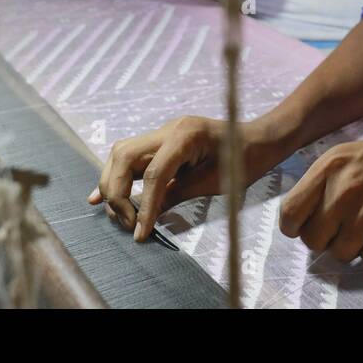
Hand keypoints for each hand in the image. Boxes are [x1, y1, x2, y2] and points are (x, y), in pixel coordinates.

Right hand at [89, 116, 281, 240]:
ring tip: (117, 214)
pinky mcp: (162, 141)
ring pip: (121, 153)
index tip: (140, 233)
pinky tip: (103, 197)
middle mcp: (169, 129)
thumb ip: (175, 195)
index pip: (152, 173)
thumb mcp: (212, 183)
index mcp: (185, 136)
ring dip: (113, 183)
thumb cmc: (243, 162)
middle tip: (127, 223)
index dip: (143, 206)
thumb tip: (145, 218)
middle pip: (124, 156)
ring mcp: (164, 132)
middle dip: (117, 192)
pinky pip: (132, 156)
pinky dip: (118, 176)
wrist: (259, 140)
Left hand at [279, 127, 362, 266]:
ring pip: (341, 254)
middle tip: (350, 223)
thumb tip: (301, 219)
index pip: (289, 213)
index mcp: (330, 166)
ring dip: (356, 245)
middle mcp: (344, 189)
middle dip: (329, 238)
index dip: (297, 227)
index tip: (310, 226)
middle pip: (314, 240)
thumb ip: (324, 183)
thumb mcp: (353, 155)